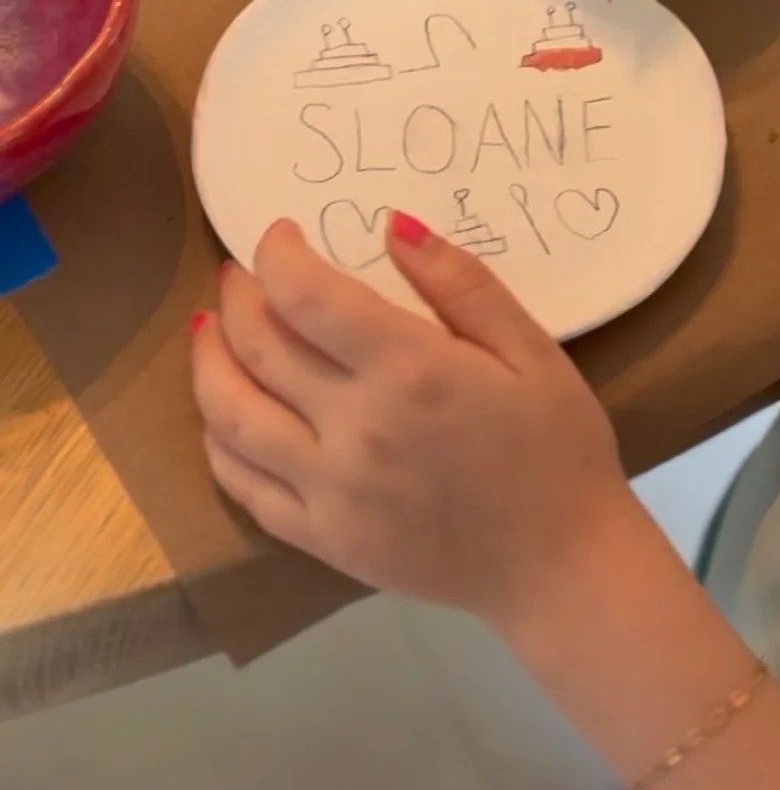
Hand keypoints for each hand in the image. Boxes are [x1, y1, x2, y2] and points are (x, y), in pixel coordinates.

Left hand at [192, 216, 636, 624]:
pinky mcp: (321, 539)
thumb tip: (393, 224)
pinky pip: (243, 485)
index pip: (306, 295)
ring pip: (231, 415)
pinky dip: (218, 441)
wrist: (561, 566)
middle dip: (239, 297)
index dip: (276, 254)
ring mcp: (329, 490)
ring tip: (211, 331)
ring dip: (208, 362)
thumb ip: (463, 283)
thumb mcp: (533, 352)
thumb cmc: (558, 450)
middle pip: (258, 346)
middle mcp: (354, 429)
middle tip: (241, 277)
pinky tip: (223, 414)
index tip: (279, 236)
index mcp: (410, 372)